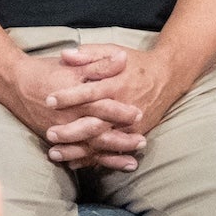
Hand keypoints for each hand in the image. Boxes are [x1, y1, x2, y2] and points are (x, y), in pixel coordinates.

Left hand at [36, 42, 197, 169]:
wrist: (167, 76)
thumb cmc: (135, 63)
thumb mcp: (112, 51)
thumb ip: (89, 55)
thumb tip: (65, 54)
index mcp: (116, 83)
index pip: (90, 92)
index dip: (69, 96)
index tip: (48, 100)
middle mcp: (123, 107)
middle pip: (95, 122)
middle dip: (71, 130)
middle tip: (49, 134)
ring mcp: (130, 125)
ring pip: (101, 142)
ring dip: (77, 150)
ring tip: (55, 154)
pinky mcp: (134, 135)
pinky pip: (112, 151)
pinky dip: (93, 159)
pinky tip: (73, 164)